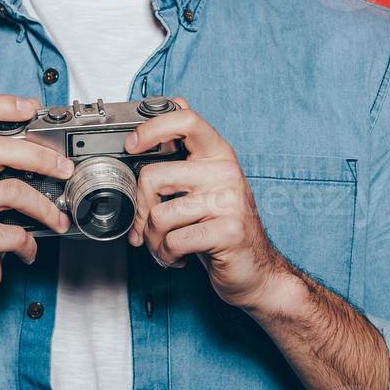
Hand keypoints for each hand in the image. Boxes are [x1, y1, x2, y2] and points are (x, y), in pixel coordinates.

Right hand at [0, 94, 73, 307]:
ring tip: (58, 220)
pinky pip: (13, 232)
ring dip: (45, 207)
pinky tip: (30, 249)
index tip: (30, 108)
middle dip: (41, 157)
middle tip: (65, 169)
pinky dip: (30, 243)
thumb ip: (3, 164)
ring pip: (12, 191)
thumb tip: (48, 141)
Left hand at [125, 97, 287, 309]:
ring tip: (165, 246)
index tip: (132, 145)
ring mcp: (229, 201)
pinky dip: (167, 255)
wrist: (257, 270)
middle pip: (154, 175)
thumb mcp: (206, 185)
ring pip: (159, 215)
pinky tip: (179, 257)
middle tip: (146, 226)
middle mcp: (225, 172)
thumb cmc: (223, 227)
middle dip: (140, 209)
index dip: (152, 128)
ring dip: (153, 240)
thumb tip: (158, 120)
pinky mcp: (228, 231)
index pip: (186, 119)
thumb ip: (186, 156)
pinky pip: (173, 241)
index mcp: (218, 154)